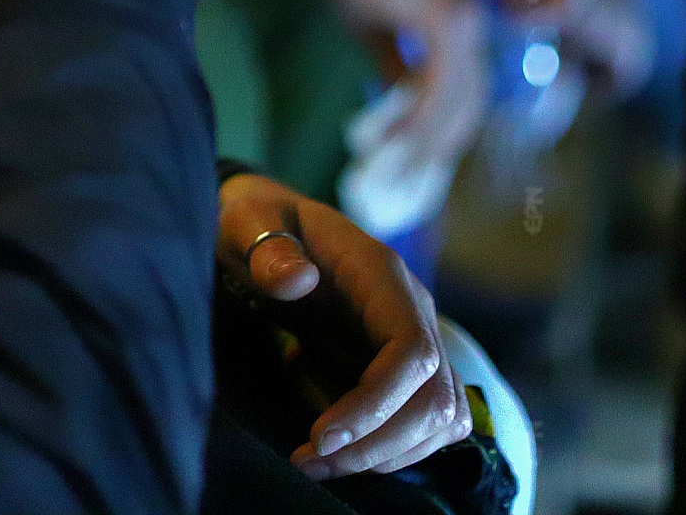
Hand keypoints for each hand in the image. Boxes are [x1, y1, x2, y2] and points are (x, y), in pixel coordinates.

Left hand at [217, 173, 470, 477]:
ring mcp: (414, 338)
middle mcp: (411, 308)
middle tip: (309, 461)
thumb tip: (296, 280)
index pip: (412, 350)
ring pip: (439, 418)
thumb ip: (266, 245)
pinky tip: (338, 455)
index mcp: (380, 273)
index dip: (377, 403)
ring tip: (314, 465)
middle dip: (377, 442)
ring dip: (384, 455)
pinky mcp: (405, 366)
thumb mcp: (247, 220)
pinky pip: (428, 422)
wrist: (266, 224)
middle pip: (434, 397)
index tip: (320, 436)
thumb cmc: (254, 224)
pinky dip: (391, 450)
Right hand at [320, 0, 488, 177]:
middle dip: (440, 144)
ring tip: (392, 169)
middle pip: (468, 101)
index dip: (444, 128)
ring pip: (455, 101)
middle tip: (408, 178)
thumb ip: (393, 63)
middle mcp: (470, 19)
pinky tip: (390, 142)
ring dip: (424, 142)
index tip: (417, 161)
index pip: (464, 88)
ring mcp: (463, 20)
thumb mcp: (374, 30)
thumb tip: (398, 99)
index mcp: (458, 19)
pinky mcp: (446, 24)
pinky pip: (436, 89)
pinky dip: (416, 122)